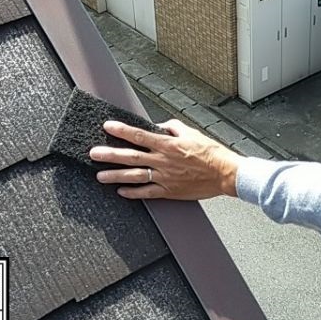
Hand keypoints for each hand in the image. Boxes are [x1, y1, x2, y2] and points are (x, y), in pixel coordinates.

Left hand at [89, 118, 241, 199]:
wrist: (226, 174)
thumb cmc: (211, 153)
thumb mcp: (192, 132)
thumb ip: (172, 127)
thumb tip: (159, 126)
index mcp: (168, 145)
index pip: (139, 135)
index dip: (122, 130)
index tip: (107, 126)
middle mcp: (163, 161)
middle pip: (131, 157)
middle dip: (110, 154)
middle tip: (94, 153)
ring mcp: (165, 178)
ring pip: (135, 176)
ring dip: (115, 176)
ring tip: (100, 175)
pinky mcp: (170, 192)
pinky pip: (147, 193)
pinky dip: (133, 193)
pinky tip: (121, 191)